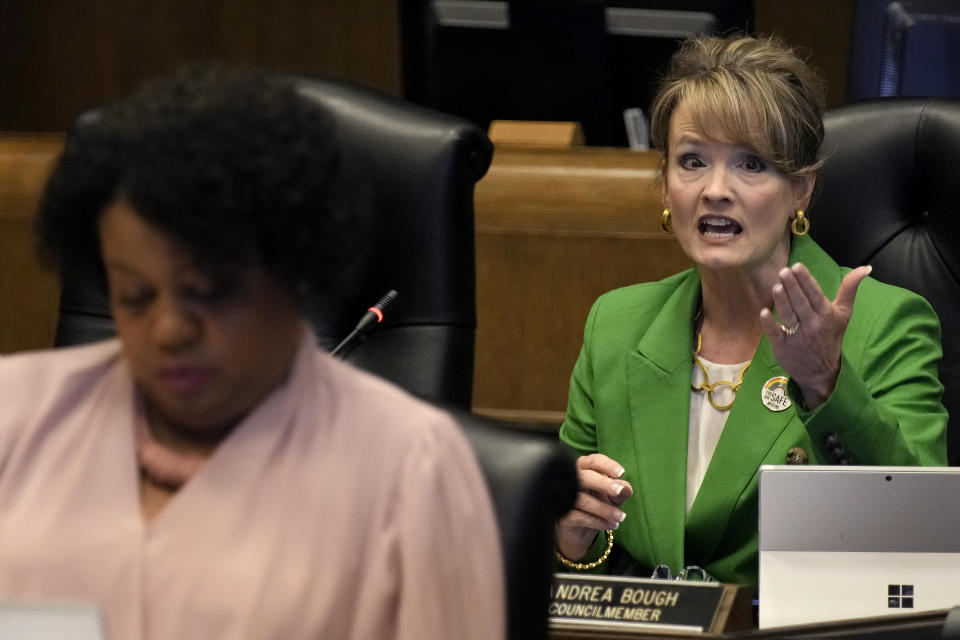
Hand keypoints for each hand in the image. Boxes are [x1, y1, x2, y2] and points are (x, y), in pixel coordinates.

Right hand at [556, 453, 632, 561]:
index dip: (607, 465)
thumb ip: (621, 490)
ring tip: (620, 517)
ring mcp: (563, 498)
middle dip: (603, 483)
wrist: (581, 531)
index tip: (620, 473)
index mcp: (584, 469)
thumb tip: (625, 488)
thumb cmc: (598, 506)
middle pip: (583, 477)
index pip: (593, 461)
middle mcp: (571, 480)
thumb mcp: (614, 497)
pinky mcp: (561, 516)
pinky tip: (610, 525)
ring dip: (604, 509)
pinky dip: (597, 521)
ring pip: (581, 499)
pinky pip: (578, 517)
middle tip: (619, 491)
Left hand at [759, 262, 871, 408]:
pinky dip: (770, 323)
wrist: (821, 372)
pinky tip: (763, 312)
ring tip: (776, 287)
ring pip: (788, 316)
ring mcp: (797, 336)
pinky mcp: (783, 347)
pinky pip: (775, 333)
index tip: (797, 266)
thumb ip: (850, 289)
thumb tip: (866, 267)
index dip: (806, 280)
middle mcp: (812, 325)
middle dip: (792, 286)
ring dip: (782, 301)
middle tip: (783, 271)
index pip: (815, 294)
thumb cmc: (830, 336)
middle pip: (801, 303)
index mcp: (826, 315)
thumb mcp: (844, 313)